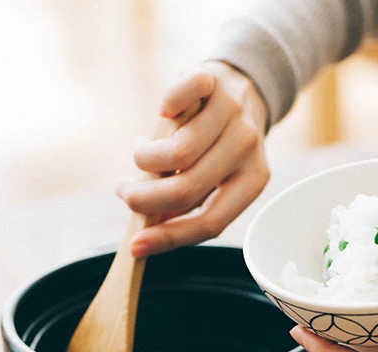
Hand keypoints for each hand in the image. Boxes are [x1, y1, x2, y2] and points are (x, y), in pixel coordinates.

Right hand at [117, 61, 269, 256]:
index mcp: (253, 180)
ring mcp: (232, 113)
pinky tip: (162, 115)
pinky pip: (180, 96)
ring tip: (140, 153)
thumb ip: (187, 203)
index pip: (211, 222)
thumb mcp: (215, 176)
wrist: (247, 85)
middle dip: (142, 198)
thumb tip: (145, 236)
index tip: (135, 244)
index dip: (170, 238)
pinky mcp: (213, 81)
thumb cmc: (220, 143)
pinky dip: (164, 106)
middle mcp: (247, 148)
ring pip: (177, 152)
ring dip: (143, 158)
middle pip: (186, 189)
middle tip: (124, 191)